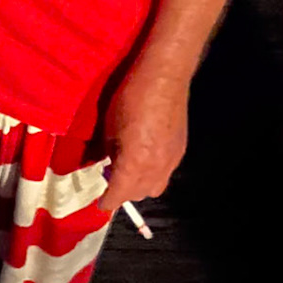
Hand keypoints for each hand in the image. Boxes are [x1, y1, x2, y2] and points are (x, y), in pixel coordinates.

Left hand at [101, 67, 189, 210]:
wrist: (164, 78)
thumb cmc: (130, 97)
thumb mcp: (109, 125)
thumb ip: (109, 151)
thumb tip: (108, 163)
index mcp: (135, 163)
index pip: (119, 194)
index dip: (108, 201)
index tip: (101, 204)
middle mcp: (156, 168)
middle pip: (138, 194)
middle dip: (123, 192)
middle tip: (111, 177)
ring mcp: (171, 161)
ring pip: (154, 188)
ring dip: (140, 186)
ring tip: (129, 170)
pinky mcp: (180, 151)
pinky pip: (165, 174)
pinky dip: (153, 173)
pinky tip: (145, 157)